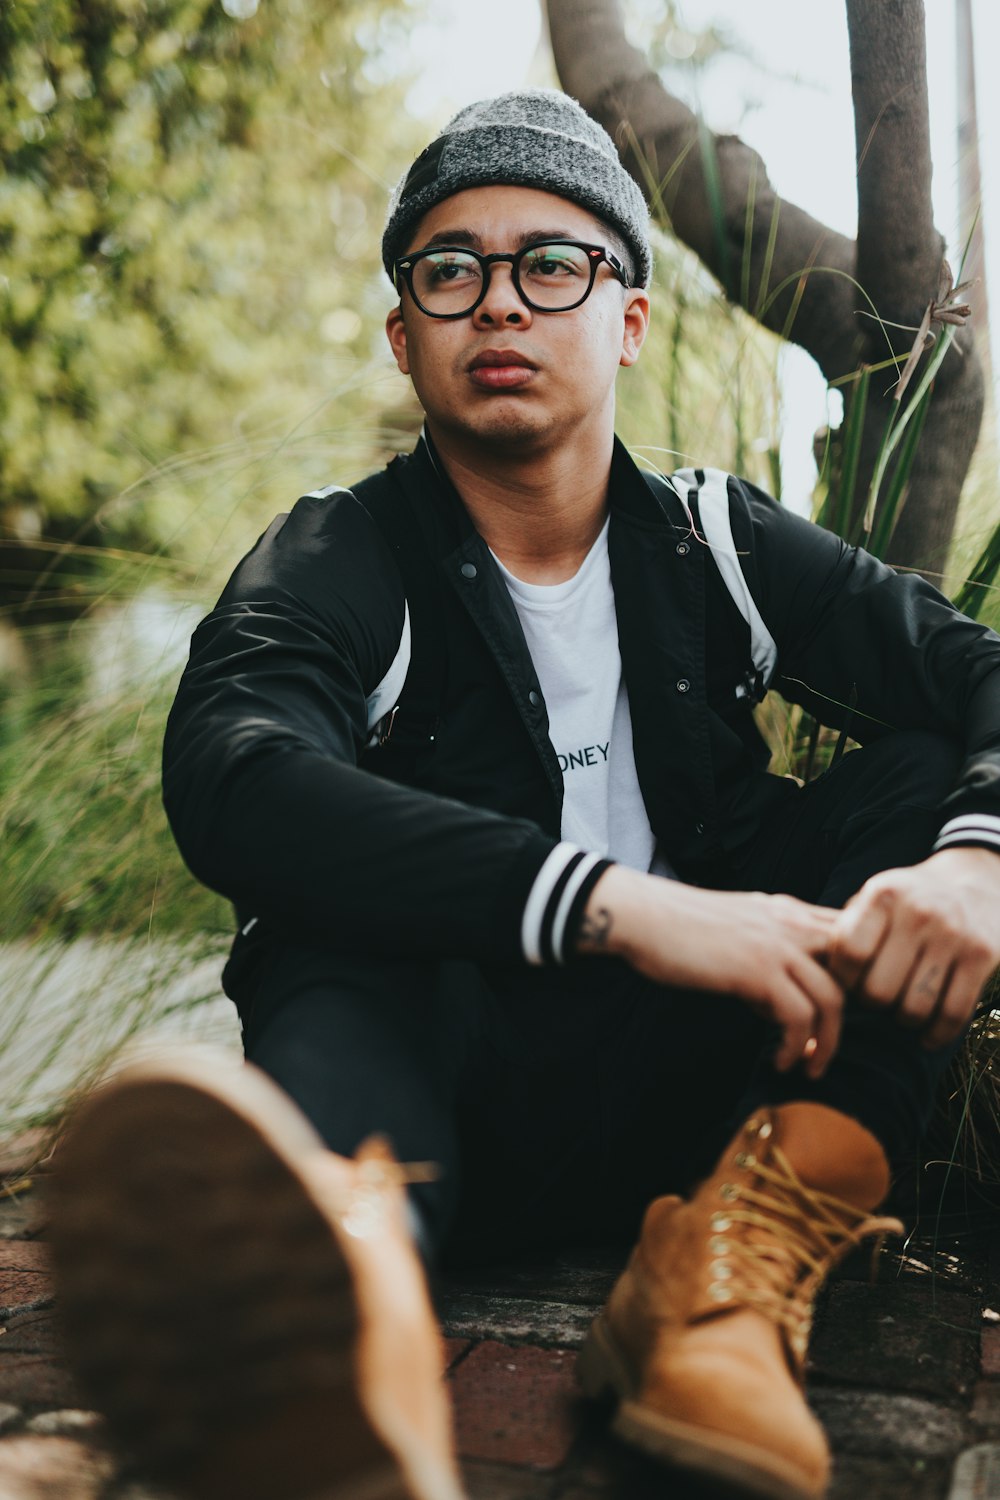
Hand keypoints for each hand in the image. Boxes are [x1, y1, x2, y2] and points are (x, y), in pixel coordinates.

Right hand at [578, 866, 844, 1078]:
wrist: (641, 916)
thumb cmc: (679, 928)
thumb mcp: (738, 928)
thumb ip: (767, 954)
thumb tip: (777, 1005)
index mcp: (789, 912)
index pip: (851, 939)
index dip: (856, 979)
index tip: (838, 1014)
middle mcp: (792, 924)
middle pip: (854, 971)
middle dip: (855, 1015)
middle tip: (831, 1046)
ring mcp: (777, 946)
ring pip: (833, 1000)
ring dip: (828, 1043)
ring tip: (810, 1067)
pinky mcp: (757, 970)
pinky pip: (799, 1017)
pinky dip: (796, 1047)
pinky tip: (780, 1060)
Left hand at [827, 847, 999, 1048]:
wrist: (973, 882)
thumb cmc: (907, 901)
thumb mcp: (874, 899)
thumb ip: (845, 930)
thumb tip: (812, 978)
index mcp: (883, 895)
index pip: (849, 953)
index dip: (843, 979)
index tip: (848, 982)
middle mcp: (918, 913)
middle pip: (879, 990)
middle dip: (871, 1004)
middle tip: (875, 999)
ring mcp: (953, 935)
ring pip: (914, 1009)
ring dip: (902, 1021)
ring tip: (900, 1012)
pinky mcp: (982, 956)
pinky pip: (953, 1014)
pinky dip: (936, 1035)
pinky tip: (926, 1037)